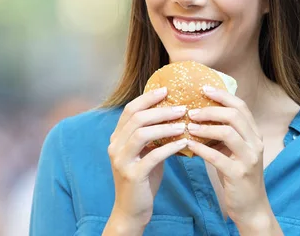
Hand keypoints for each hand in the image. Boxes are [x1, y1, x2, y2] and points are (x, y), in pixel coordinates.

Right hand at [107, 88, 188, 227]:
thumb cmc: (143, 178)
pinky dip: (169, 147)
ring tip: (184, 123)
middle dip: (160, 110)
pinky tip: (184, 142)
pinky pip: (153, 156)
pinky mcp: (132, 175)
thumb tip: (175, 114)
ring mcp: (122, 161)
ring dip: (165, 126)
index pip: (130, 110)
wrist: (132, 210)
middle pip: (136, 118)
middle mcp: (115, 146)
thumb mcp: (146, 152)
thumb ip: (154, 135)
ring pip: (142, 134)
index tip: (166, 90)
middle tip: (182, 108)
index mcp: (117, 138)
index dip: (147, 98)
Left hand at [185, 86, 273, 227]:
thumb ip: (223, 134)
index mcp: (254, 134)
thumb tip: (198, 116)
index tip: (204, 88)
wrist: (251, 207)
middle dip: (211, 109)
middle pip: (236, 115)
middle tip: (191, 110)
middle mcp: (255, 143)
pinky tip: (189, 145)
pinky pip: (218, 157)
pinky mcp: (239, 175)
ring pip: (229, 133)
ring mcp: (249, 159)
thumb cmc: (237, 176)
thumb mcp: (233, 151)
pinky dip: (201, 149)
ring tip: (189, 126)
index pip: (241, 106)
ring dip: (206, 127)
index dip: (223, 95)